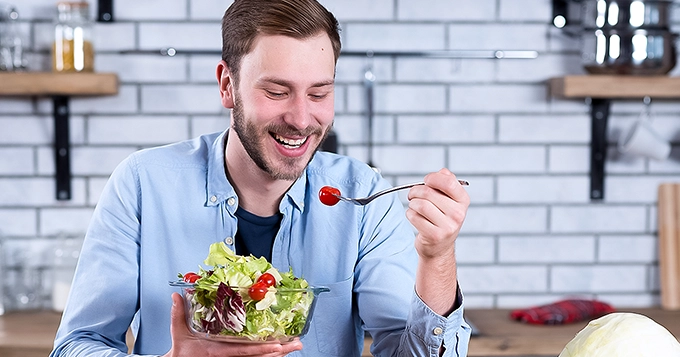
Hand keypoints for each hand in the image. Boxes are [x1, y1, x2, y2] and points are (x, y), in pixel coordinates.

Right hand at [162, 293, 302, 356]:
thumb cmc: (181, 352)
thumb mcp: (179, 334)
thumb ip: (178, 314)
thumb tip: (176, 295)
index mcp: (218, 353)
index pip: (244, 352)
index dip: (262, 349)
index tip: (278, 345)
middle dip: (280, 351)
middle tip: (297, 344)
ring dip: (279, 352)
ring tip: (295, 345)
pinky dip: (269, 354)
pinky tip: (281, 349)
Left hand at [405, 168, 468, 259]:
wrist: (439, 247)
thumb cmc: (441, 218)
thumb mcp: (448, 199)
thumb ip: (446, 182)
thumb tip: (442, 172)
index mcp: (463, 200)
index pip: (448, 182)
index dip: (432, 178)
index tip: (426, 181)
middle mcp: (458, 214)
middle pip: (428, 192)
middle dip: (415, 191)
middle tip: (412, 195)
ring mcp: (448, 226)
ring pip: (420, 204)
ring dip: (412, 203)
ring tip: (414, 206)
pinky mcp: (434, 236)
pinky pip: (414, 217)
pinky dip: (410, 214)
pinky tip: (415, 217)